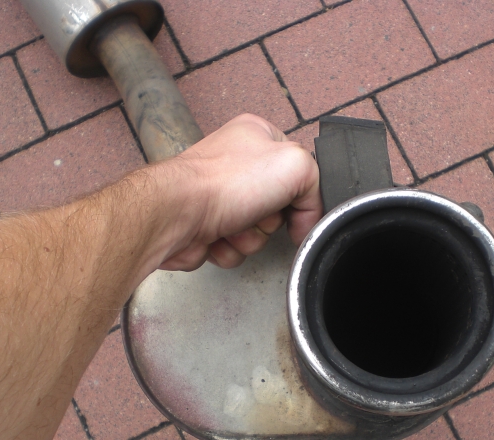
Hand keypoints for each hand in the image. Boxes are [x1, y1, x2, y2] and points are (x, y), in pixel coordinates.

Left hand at [153, 114, 321, 270]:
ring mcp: (220, 196)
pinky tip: (216, 236)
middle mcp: (237, 164)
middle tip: (257, 211)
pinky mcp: (207, 226)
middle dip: (271, 220)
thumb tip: (309, 218)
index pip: (299, 169)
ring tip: (232, 225)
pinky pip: (236, 248)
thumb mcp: (296, 165)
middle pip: (280, 206)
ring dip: (250, 238)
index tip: (295, 204)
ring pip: (259, 232)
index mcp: (257, 136)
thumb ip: (316, 186)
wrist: (177, 215)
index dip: (301, 193)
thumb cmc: (222, 182)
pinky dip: (229, 250)